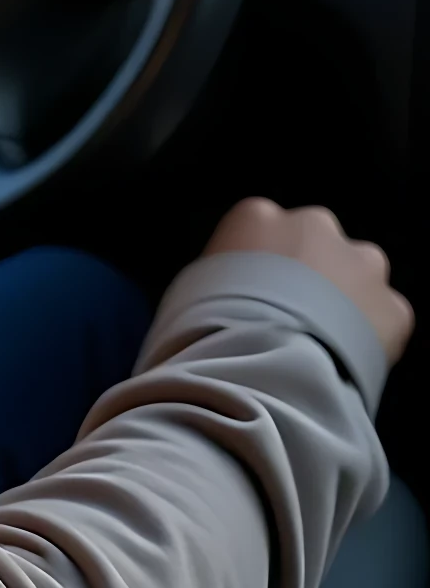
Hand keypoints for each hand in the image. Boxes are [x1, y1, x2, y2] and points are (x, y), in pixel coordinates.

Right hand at [200, 195, 414, 365]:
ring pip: (360, 276)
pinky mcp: (394, 307)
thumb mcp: (193, 292)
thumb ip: (222, 279)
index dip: (261, 271)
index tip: (255, 302)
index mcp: (258, 216)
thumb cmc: (207, 331)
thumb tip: (229, 294)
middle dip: (313, 277)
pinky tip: (349, 366)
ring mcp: (362, 263)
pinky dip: (374, 339)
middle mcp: (316, 224)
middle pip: (318, 245)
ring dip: (349, 300)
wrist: (260, 372)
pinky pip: (386, 320)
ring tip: (326, 345)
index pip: (262, 231)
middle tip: (294, 322)